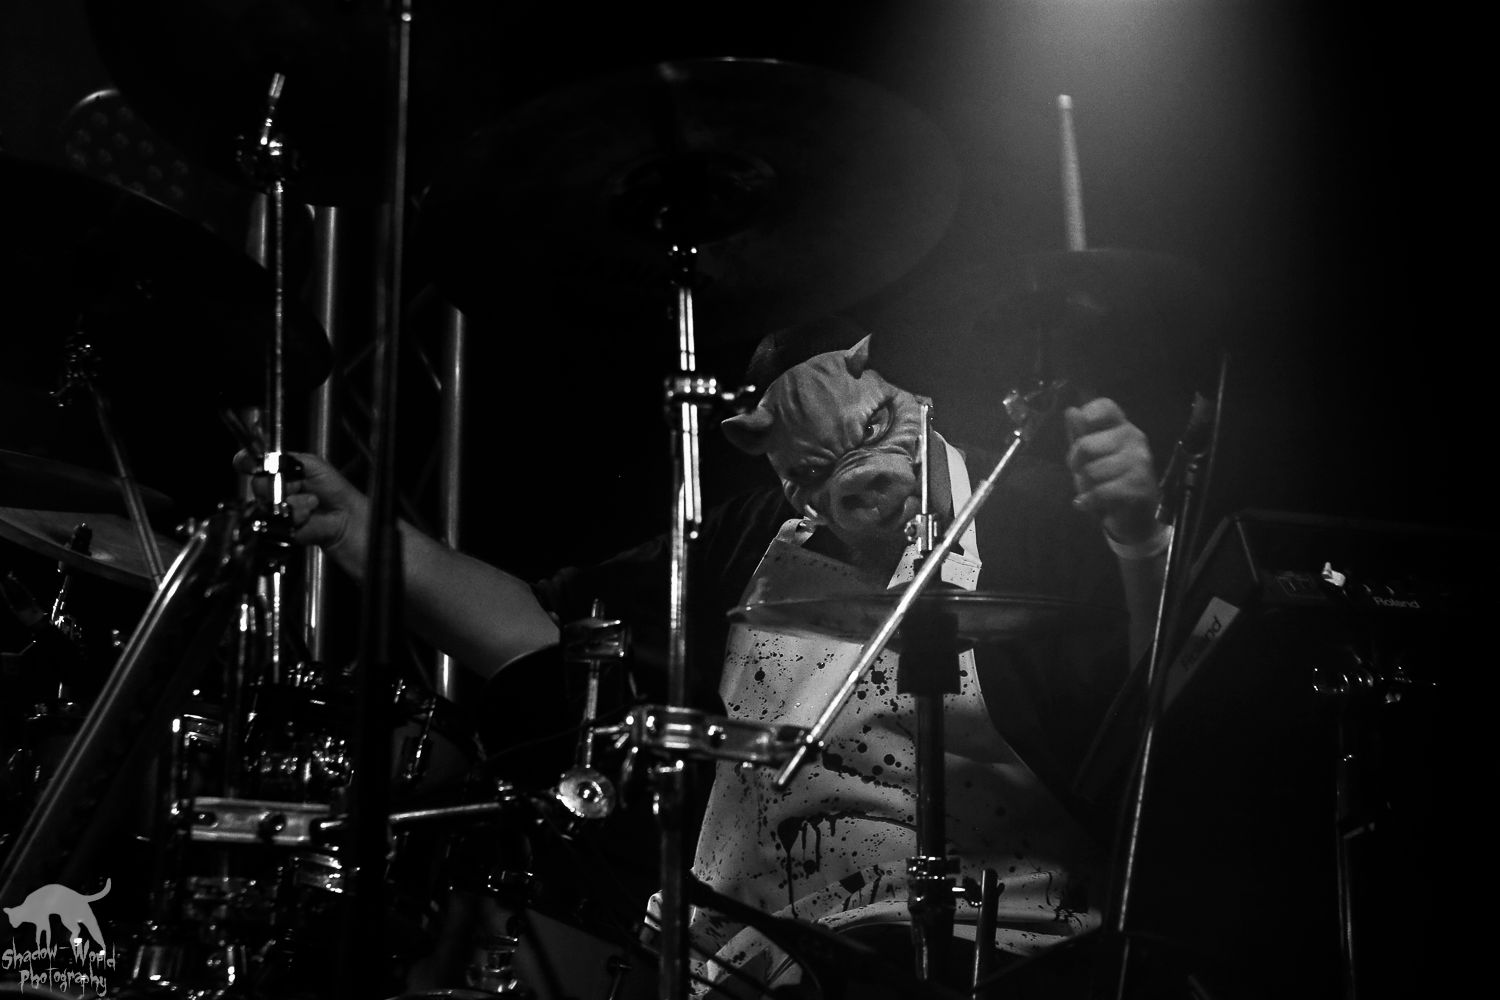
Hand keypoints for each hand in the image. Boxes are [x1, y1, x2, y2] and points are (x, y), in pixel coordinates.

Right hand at [232, 450, 367, 551]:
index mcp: (280, 473)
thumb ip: (287, 459)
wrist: (347, 517)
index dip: (247, 463)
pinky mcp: (279, 529)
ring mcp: (275, 512)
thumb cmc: (335, 490)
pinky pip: (278, 521)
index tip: (246, 462)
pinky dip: (297, 516)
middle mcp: (274, 492)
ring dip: (294, 501)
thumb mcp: (312, 465)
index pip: (254, 465)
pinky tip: (308, 517)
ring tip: (311, 503)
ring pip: (267, 504)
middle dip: (279, 484)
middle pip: (258, 485)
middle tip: (300, 486)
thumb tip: (266, 459)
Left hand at [1063, 398, 1161, 544]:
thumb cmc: (1109, 481)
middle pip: (1085, 445)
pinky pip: (1100, 491)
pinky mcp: (1139, 486)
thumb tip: (1071, 411)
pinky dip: (1089, 501)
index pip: (1105, 407)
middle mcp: (1134, 439)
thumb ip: (1080, 434)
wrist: (1134, 518)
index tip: (1080, 438)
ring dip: (1085, 486)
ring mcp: (1139, 462)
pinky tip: (1091, 503)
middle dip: (1076, 464)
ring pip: (1091, 472)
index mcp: (1122, 427)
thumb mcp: (1090, 457)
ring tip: (1095, 490)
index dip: (1086, 418)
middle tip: (1084, 474)